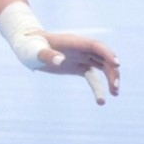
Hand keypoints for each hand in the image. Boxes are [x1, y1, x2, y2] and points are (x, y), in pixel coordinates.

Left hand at [0, 4, 120, 104]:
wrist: (26, 48)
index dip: (107, 54)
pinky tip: (101, 101)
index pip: (96, 46)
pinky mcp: (78, 67)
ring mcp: (81, 58)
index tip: (117, 64)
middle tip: (115, 87)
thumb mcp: (35, 51)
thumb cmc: (29, 46)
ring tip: (115, 93)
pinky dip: (98, 87)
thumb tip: (60, 61)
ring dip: (111, 78)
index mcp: (73, 42)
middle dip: (112, 71)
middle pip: (103, 57)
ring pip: (103, 67)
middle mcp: (81, 49)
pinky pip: (92, 77)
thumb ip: (47, 55)